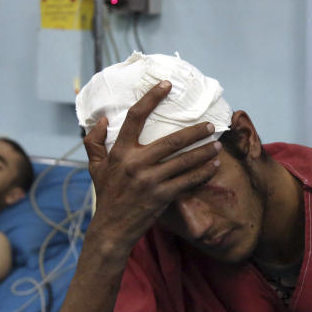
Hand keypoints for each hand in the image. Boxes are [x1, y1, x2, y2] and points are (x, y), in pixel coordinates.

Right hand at [83, 81, 220, 249]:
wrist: (112, 227)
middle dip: (195, 131)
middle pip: (172, 140)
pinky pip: (188, 181)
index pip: (136, 117)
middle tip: (210, 125)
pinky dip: (203, 173)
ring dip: (204, 151)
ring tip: (216, 144)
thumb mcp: (95, 167)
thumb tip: (103, 119)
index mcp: (120, 151)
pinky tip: (213, 166)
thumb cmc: (106, 194)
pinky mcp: (162, 196)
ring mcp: (150, 180)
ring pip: (185, 161)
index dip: (152, 98)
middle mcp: (136, 163)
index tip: (167, 84)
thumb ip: (94, 142)